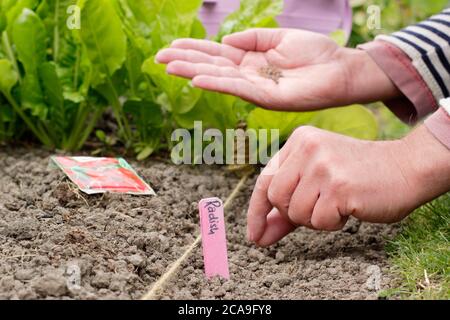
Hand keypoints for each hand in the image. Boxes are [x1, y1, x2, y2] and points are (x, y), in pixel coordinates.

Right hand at [156, 28, 399, 110]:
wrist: (341, 69)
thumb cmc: (315, 53)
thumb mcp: (279, 37)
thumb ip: (253, 37)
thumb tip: (226, 41)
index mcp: (251, 60)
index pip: (216, 54)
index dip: (193, 49)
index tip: (170, 46)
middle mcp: (249, 75)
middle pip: (212, 66)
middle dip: (185, 62)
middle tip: (158, 59)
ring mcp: (257, 87)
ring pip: (220, 78)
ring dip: (194, 72)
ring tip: (170, 67)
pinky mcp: (268, 97)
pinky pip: (239, 89)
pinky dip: (218, 84)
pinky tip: (198, 79)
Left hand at [248, 125, 449, 246]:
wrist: (404, 169)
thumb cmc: (358, 176)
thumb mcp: (317, 181)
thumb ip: (286, 206)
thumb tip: (259, 236)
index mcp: (299, 141)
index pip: (265, 180)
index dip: (256, 211)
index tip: (254, 234)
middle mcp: (307, 148)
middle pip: (276, 198)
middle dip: (293, 214)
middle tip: (318, 208)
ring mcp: (323, 166)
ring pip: (296, 212)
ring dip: (315, 219)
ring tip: (337, 204)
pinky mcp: (338, 186)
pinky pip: (319, 221)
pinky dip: (332, 223)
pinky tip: (348, 208)